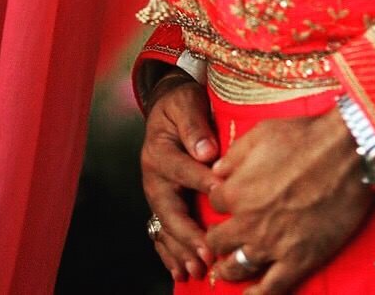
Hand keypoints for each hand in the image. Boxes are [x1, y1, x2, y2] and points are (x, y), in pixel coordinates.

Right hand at [140, 73, 218, 281]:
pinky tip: (179, 270)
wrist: (166, 106)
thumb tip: (208, 152)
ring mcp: (156, 192)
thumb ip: (195, 125)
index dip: (201, 181)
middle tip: (208, 252)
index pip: (182, 169)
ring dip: (180, 249)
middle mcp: (153, 176)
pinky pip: (162, 230)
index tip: (221, 194)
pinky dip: (170, 252)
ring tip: (197, 268)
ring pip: (165, 226)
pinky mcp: (161, 202)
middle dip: (188, 234)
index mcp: (160, 151)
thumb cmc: (181, 104)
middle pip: (169, 209)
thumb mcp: (187, 104)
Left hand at [206, 111, 373, 292]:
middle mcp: (248, 222)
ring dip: (228, 268)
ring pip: (236, 267)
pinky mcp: (297, 260)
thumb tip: (217, 170)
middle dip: (218, 236)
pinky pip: (270, 288)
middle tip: (224, 235)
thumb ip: (235, 154)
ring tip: (227, 268)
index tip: (230, 200)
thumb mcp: (263, 132)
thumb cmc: (308, 137)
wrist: (349, 152)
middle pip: (218, 240)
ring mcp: (272, 244)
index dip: (223, 200)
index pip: (215, 203)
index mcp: (237, 191)